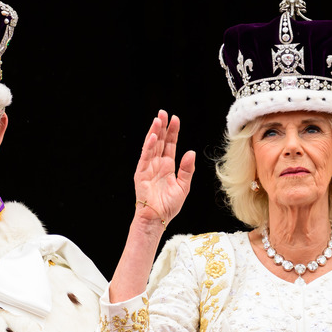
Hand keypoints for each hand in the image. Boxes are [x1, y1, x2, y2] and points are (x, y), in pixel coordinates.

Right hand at [133, 110, 195, 230]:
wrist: (157, 218)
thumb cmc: (169, 206)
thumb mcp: (183, 186)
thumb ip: (187, 169)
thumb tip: (190, 152)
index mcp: (167, 166)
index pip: (170, 144)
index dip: (172, 132)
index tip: (175, 119)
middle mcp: (157, 164)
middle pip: (160, 141)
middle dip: (162, 127)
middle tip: (164, 113)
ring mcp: (148, 167)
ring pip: (151, 146)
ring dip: (154, 132)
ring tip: (158, 119)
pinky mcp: (141, 173)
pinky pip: (145, 157)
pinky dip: (148, 147)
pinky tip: (153, 137)